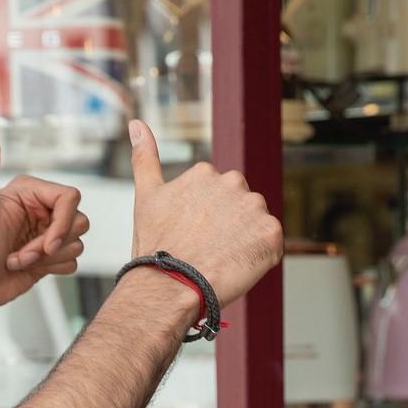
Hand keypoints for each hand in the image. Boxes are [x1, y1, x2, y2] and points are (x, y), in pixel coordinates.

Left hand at [0, 129, 90, 310]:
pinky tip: (27, 268)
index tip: (47, 244)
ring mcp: (46, 234)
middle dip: (52, 244)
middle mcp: (41, 210)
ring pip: (77, 243)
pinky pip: (73, 261)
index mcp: (29, 193)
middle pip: (79, 221)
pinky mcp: (50, 257)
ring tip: (18, 260)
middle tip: (22, 254)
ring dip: (47, 259)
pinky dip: (52, 270)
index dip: (63, 223)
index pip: (70, 198)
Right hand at [127, 118, 283, 308]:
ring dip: (244, 241)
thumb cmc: (155, 245)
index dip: (206, 222)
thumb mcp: (146, 196)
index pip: (216, 197)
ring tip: (220, 260)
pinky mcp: (271, 233)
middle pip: (239, 207)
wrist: (169, 285)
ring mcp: (254, 207)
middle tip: (207, 251)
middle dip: (229, 227)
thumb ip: (144, 157)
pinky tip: (235, 267)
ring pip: (256, 225)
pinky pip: (270, 245)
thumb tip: (136, 123)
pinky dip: (258, 258)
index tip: (193, 237)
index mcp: (205, 172)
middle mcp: (234, 182)